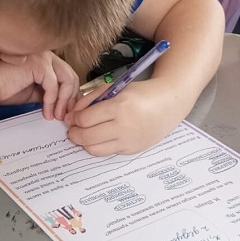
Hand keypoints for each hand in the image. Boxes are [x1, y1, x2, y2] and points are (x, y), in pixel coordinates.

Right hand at [0, 52, 79, 120]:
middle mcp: (46, 54)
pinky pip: (54, 86)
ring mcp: (43, 57)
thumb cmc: (3, 87)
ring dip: (63, 102)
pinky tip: (47, 112)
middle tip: (66, 115)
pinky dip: (52, 101)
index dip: (71, 94)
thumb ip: (47, 93)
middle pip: (71, 76)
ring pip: (66, 80)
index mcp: (44, 59)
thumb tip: (60, 102)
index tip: (69, 110)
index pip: (67, 74)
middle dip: (71, 98)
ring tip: (57, 116)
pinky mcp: (39, 64)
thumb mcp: (32, 92)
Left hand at [66, 77, 182, 155]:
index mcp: (119, 106)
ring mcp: (128, 141)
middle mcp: (124, 127)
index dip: (74, 119)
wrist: (168, 105)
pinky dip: (98, 145)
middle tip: (72, 128)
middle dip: (73, 133)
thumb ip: (92, 99)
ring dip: (83, 143)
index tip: (71, 116)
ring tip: (83, 134)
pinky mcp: (131, 150)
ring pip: (94, 149)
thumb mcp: (115, 88)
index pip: (85, 119)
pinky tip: (99, 137)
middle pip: (86, 137)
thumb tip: (73, 114)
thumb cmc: (140, 93)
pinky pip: (107, 152)